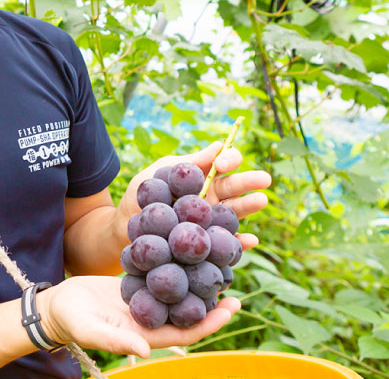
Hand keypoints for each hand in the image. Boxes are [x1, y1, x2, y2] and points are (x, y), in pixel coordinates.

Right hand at [37, 275, 241, 357]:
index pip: (188, 330)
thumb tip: (144, 350)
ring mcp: (145, 299)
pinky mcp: (136, 283)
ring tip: (218, 257)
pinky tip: (185, 243)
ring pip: (178, 289)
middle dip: (213, 297)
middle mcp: (152, 317)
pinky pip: (161, 273)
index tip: (231, 307)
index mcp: (147, 334)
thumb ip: (117, 341)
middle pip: (190, 308)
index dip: (211, 321)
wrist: (57, 305)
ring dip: (197, 276)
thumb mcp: (91, 331)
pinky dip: (175, 262)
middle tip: (235, 276)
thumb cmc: (72, 322)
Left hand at [117, 142, 271, 252]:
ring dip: (248, 206)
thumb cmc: (141, 197)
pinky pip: (225, 244)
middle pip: (233, 187)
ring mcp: (209, 220)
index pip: (221, 164)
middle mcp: (209, 198)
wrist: (124, 228)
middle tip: (264, 178)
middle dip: (248, 181)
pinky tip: (251, 240)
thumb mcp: (159, 174)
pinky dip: (239, 243)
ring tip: (261, 200)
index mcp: (200, 177)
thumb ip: (187, 164)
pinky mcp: (206, 242)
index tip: (223, 162)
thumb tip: (218, 145)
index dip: (228, 159)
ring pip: (234, 212)